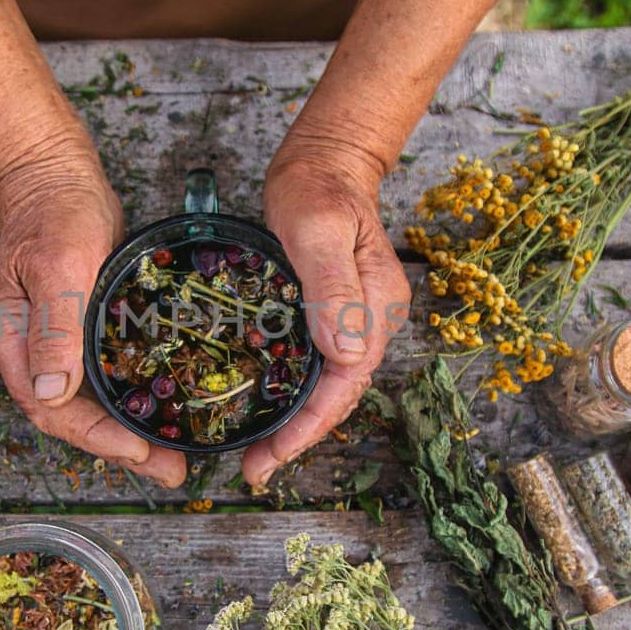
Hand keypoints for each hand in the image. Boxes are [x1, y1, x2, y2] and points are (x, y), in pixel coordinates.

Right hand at [0, 159, 187, 487]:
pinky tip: (157, 414)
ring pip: (83, 406)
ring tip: (171, 457)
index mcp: (11, 341)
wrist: (54, 176)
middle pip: (68, 417)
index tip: (140, 451)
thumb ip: (56, 329)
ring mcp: (46, 344)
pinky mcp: (72, 333)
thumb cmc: (55, 213)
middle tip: (171, 471)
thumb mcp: (61, 266)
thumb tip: (53, 391)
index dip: (96, 437)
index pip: (51, 408)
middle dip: (118, 448)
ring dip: (124, 434)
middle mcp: (24, 351)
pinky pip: (96, 382)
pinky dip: (125, 404)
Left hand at [244, 148, 410, 485]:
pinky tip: (265, 408)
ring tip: (257, 455)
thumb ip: (331, 287)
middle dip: (300, 437)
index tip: (273, 455)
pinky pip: (315, 365)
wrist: (327, 160)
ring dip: (296, 423)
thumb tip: (345, 354)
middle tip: (254, 470)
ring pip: (328, 386)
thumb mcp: (318, 228)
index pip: (346, 382)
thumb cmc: (319, 185)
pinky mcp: (333, 313)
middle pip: (340, 395)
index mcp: (376, 305)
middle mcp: (372, 320)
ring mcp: (355, 318)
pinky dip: (292, 394)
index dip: (310, 425)